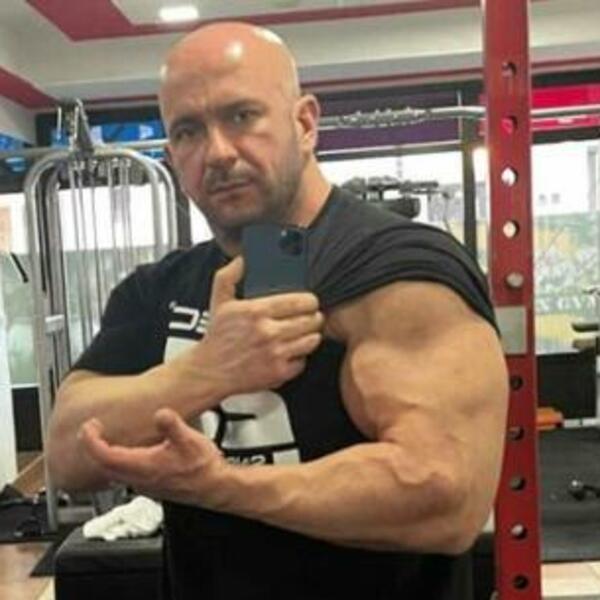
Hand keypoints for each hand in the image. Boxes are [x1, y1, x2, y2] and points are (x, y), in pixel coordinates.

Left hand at [78, 408, 229, 507]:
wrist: (215, 487)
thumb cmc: (203, 468)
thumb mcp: (190, 439)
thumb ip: (172, 425)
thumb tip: (160, 413)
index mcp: (143, 466)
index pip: (104, 456)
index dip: (91, 440)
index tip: (89, 426)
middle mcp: (139, 479)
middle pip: (102, 466)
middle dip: (92, 446)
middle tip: (91, 429)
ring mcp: (144, 485)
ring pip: (112, 473)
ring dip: (103, 456)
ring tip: (103, 439)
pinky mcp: (150, 487)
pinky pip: (124, 477)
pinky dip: (117, 463)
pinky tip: (126, 453)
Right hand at [168, 257, 323, 398]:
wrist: (209, 371)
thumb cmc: (217, 336)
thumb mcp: (219, 301)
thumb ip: (230, 275)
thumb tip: (243, 259)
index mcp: (256, 311)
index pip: (301, 301)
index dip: (310, 300)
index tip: (309, 302)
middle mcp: (268, 332)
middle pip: (312, 320)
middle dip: (313, 317)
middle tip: (309, 317)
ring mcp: (275, 353)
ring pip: (312, 340)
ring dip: (310, 335)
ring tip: (302, 333)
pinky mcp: (279, 372)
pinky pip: (303, 360)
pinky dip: (300, 356)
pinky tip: (290, 351)